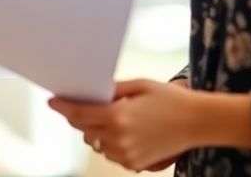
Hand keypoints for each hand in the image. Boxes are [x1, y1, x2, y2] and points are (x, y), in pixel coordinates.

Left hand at [48, 79, 199, 171]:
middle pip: (84, 130)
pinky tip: (123, 132)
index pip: (78, 114)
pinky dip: (110, 144)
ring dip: (96, 132)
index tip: (52, 102)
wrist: (198, 122)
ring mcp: (126, 155)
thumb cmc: (171, 100)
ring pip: (96, 144)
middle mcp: (119, 139)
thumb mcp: (139, 86)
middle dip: (81, 118)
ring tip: (112, 118)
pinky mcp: (135, 165)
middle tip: (85, 105)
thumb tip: (91, 91)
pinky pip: (111, 154)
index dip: (62, 107)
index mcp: (117, 117)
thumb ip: (112, 90)